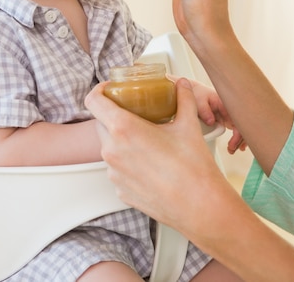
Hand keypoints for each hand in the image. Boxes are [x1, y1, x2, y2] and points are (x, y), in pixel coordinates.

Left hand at [85, 77, 226, 230]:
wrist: (200, 207)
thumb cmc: (193, 168)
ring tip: (145, 139)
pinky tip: (149, 162)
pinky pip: (118, 169)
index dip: (99, 90)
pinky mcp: (120, 190)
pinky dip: (128, 162)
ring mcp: (114, 173)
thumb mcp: (188, 124)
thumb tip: (182, 85)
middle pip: (101, 123)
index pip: (93, 101)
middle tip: (133, 112)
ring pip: (109, 147)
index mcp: (123, 129)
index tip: (110, 89)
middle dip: (114, 115)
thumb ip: (183, 99)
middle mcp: (112, 151)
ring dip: (121, 140)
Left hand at [186, 78, 245, 153]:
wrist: (193, 91)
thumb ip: (204, 110)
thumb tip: (211, 121)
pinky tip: (235, 145)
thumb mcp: (198, 100)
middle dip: (240, 139)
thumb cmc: (196, 94)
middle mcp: (230, 108)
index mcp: (226, 103)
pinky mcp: (226, 117)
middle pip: (242, 125)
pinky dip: (237, 137)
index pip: (238, 120)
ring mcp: (229, 113)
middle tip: (231, 150)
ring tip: (232, 150)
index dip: (237, 134)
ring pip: (240, 128)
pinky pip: (236, 128)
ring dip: (239, 140)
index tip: (231, 144)